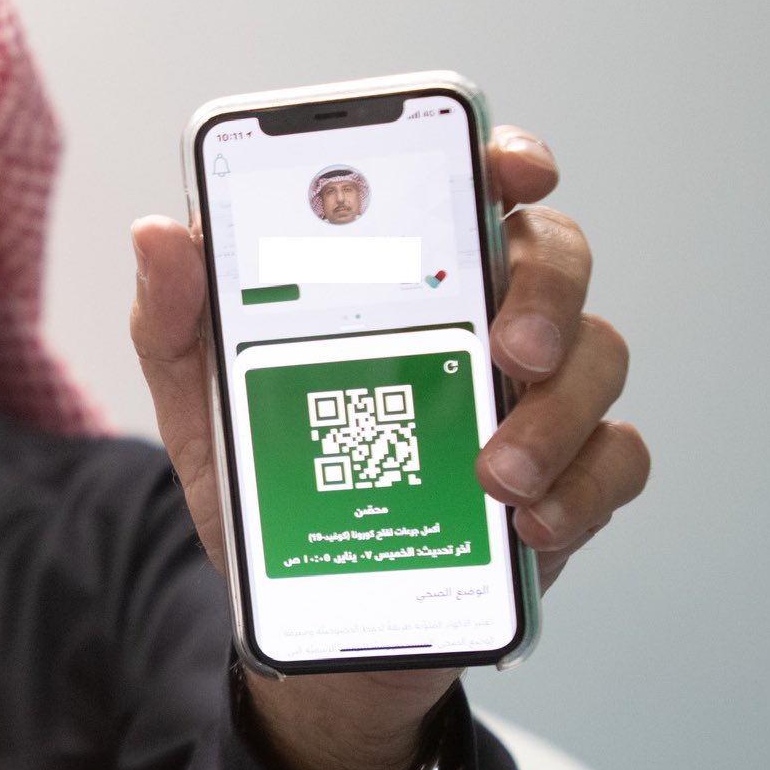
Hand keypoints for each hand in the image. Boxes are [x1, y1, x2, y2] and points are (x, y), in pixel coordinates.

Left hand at [129, 127, 648, 769]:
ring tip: (496, 473)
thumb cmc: (262, 481)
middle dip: (546, 290)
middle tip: (508, 345)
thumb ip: (176, 317)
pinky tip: (527, 521)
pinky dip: (582, 489)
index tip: (513, 171)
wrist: (303, 607)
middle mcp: (477, 320)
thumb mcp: (199, 401)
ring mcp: (529, 399)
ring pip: (597, 357)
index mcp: (400, 280)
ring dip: (558, 412)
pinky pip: (612, 462)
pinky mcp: (562, 478)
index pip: (467, 189)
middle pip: (554, 258)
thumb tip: (158, 234)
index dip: (503, 161)